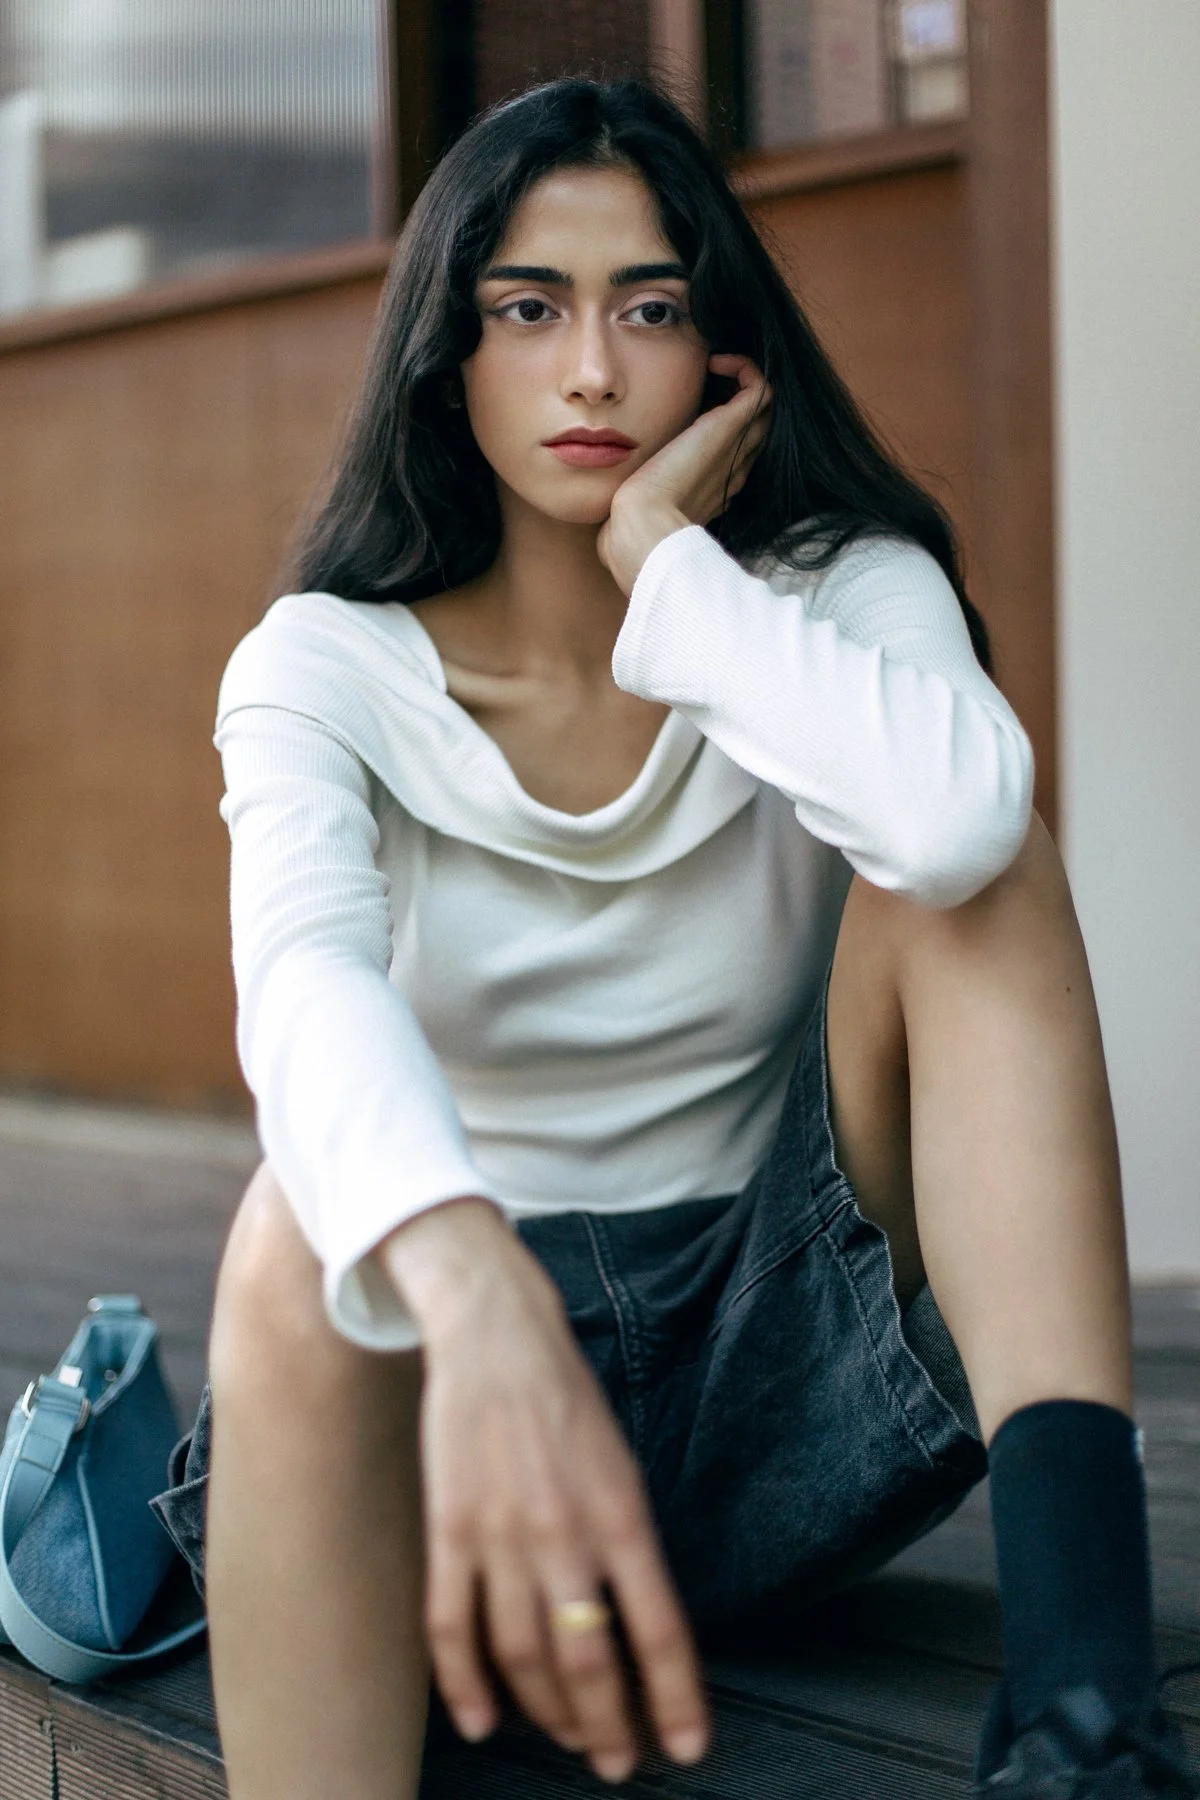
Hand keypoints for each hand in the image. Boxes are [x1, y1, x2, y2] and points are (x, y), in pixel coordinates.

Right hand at [377, 1200, 710, 1783]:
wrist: (495, 1335)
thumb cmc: (566, 1398)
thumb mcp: (620, 1461)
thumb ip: (628, 1539)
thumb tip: (635, 1619)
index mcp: (620, 1513)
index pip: (658, 1628)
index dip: (674, 1698)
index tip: (687, 1747)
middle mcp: (562, 1533)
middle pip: (587, 1660)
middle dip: (608, 1725)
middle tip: (619, 1761)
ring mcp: (498, 1535)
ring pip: (522, 1656)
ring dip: (548, 1713)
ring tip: (568, 1738)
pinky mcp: (448, 1530)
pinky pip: (450, 1627)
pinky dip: (464, 1684)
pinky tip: (482, 1720)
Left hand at [596, 352, 772, 594]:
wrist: (642, 526)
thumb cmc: (634, 523)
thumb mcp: (641, 505)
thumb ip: (639, 497)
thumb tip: (614, 505)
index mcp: (716, 486)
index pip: (737, 449)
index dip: (725, 422)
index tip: (695, 407)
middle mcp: (733, 467)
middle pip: (756, 426)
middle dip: (738, 397)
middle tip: (709, 379)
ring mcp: (735, 448)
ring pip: (764, 407)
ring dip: (745, 378)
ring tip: (714, 365)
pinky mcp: (728, 428)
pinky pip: (760, 388)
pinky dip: (745, 368)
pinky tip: (715, 362)